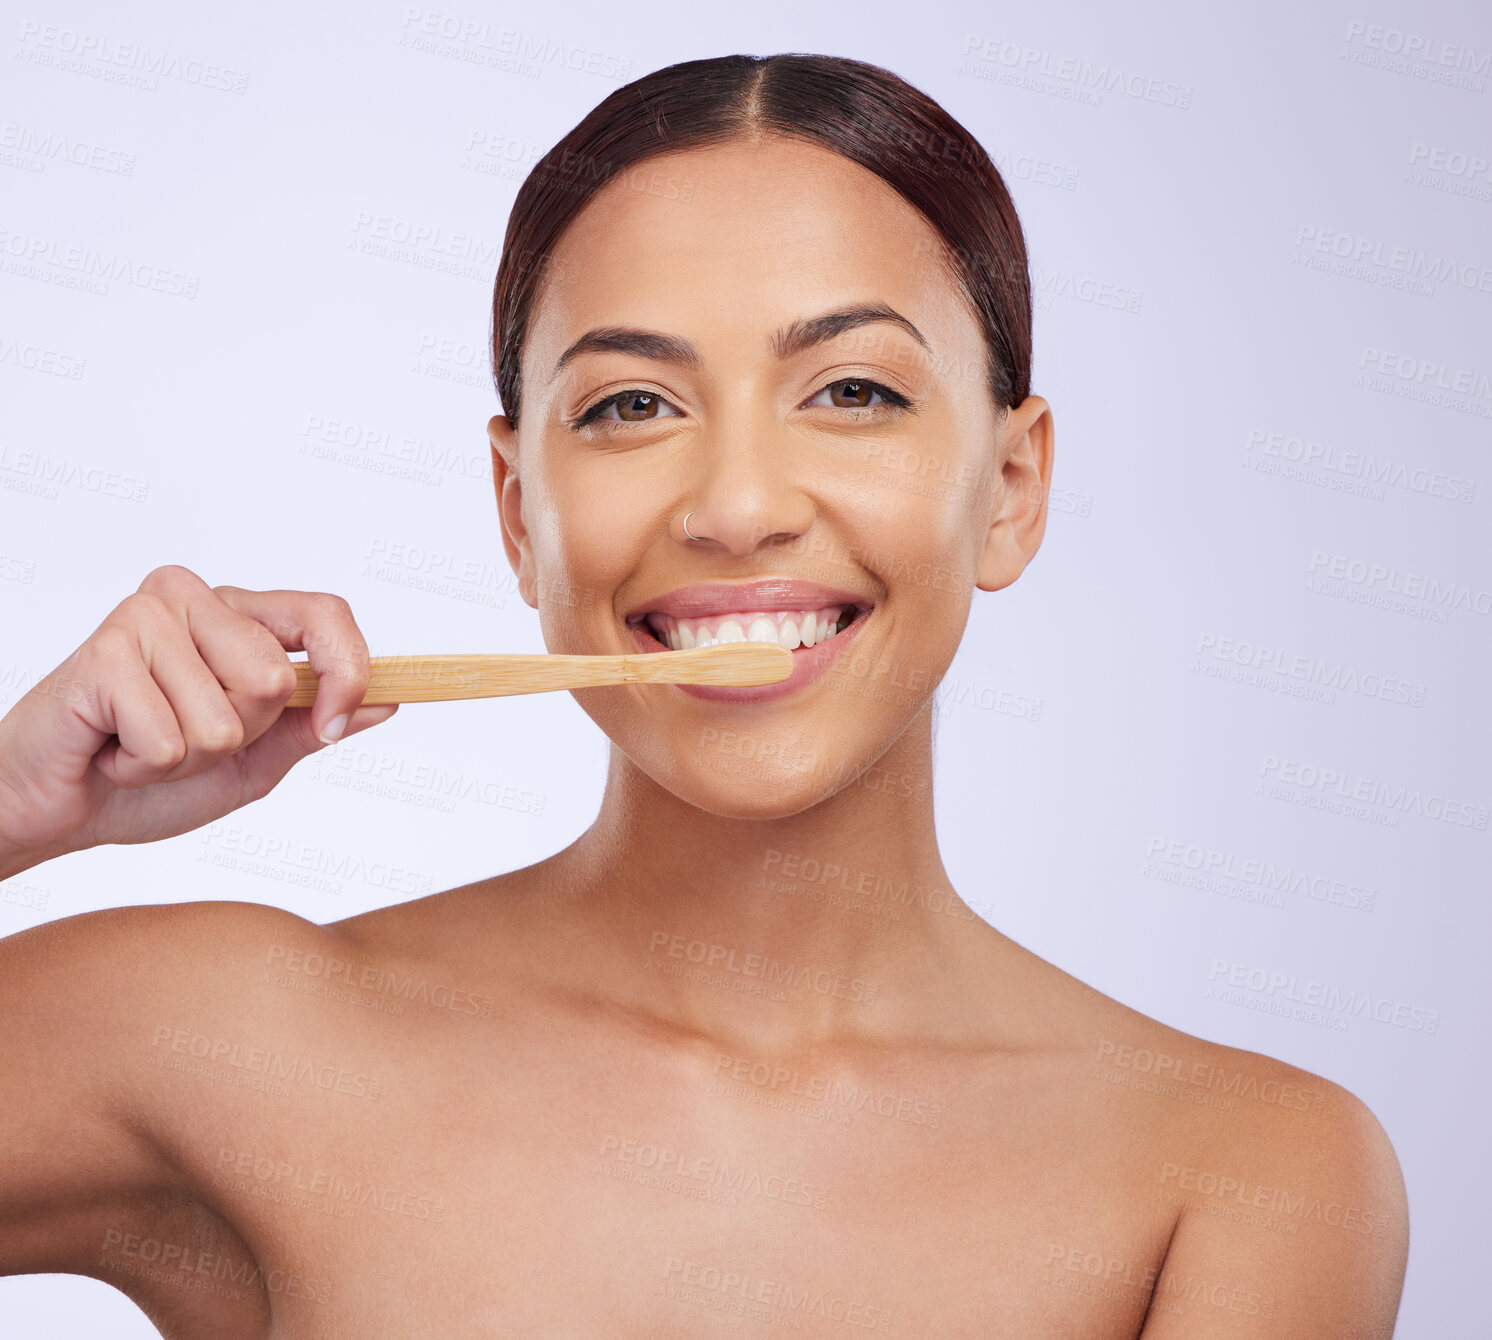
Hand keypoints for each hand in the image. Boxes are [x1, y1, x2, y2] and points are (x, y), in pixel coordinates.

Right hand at [0, 564, 396, 865]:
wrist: (57, 808)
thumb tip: (388, 702)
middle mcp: (195, 600)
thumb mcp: (254, 761)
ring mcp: (146, 618)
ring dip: (188, 756)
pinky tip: (112, 749)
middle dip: (238, 735)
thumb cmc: (148, 779)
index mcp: (239, 616)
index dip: (346, 672)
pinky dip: (145, 766)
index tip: (331, 724)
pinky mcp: (104, 652)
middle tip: (180, 737)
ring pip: (226, 715)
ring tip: (141, 744)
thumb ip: (313, 727)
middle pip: (274, 679)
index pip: (325, 613)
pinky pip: (170, 739)